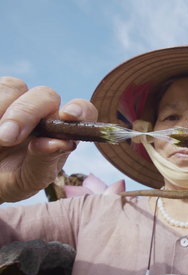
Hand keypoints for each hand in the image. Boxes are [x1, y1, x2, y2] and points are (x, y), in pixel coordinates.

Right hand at [0, 77, 97, 201]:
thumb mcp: (29, 178)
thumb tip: (58, 143)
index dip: (80, 110)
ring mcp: (18, 100)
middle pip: (46, 95)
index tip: (68, 116)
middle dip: (26, 113)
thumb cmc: (10, 180)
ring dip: (2, 109)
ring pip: (15, 86)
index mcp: (62, 131)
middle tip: (7, 138)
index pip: (84, 112)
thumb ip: (44, 161)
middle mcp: (44, 112)